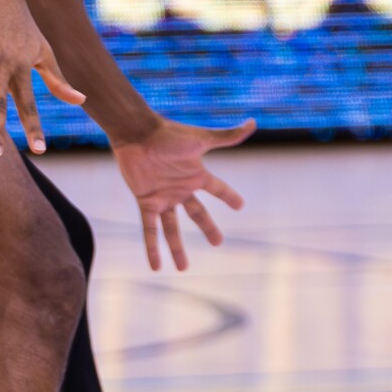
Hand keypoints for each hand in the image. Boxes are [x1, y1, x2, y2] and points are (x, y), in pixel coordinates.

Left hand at [113, 117, 254, 270]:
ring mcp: (163, 197)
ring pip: (172, 228)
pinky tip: (155, 266)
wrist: (138, 134)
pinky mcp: (146, 202)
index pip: (218, 189)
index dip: (229, 197)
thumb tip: (253, 123)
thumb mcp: (201, 140)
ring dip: (177, 248)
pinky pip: (150, 229)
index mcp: (196, 175)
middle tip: (218, 243)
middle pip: (197, 213)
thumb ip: (227, 137)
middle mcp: (181, 189)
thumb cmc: (169, 134)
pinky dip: (152, 248)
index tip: (240, 205)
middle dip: (208, 228)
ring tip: (183, 268)